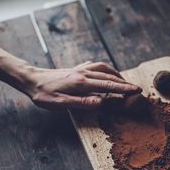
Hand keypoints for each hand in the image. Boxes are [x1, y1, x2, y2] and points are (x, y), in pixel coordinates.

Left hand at [26, 61, 141, 109]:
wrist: (32, 80)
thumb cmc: (44, 94)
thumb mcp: (60, 103)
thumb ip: (81, 102)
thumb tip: (101, 103)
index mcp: (80, 82)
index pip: (107, 85)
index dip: (123, 89)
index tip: (136, 91)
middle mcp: (83, 73)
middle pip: (109, 76)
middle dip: (124, 82)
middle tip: (137, 88)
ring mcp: (80, 69)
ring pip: (104, 68)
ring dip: (116, 74)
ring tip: (124, 81)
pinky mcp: (76, 68)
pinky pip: (96, 66)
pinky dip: (106, 69)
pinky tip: (106, 73)